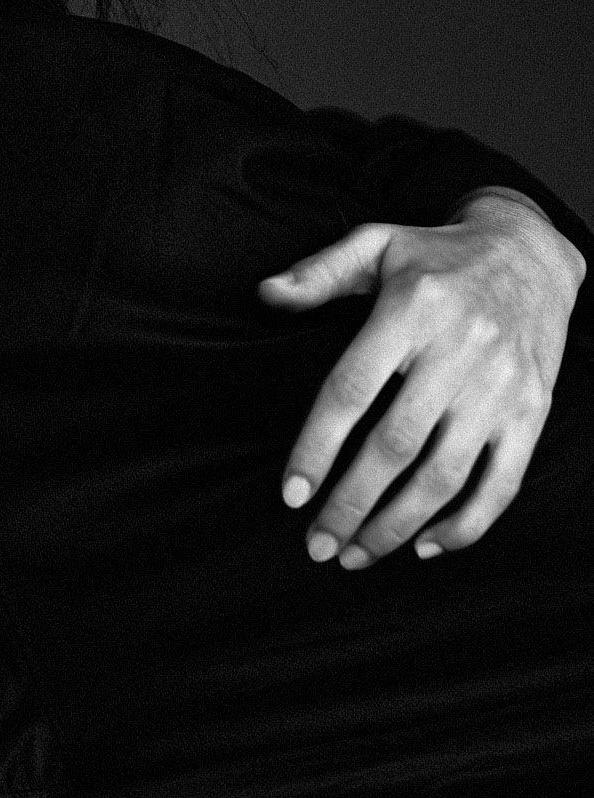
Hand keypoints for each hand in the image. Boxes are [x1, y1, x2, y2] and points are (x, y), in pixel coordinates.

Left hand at [258, 189, 585, 568]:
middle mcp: (459, 351)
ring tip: (357, 554)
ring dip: (398, 525)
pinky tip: (425, 546)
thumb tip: (266, 295)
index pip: (352, 390)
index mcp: (411, 310)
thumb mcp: (376, 243)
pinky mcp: (532, 412)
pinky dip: (466, 525)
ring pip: (445, 475)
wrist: (530, 253)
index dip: (317, 446)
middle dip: (351, 504)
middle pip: (395, 445)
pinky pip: (502, 483)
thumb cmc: (436, 255)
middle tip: (316, 546)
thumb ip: (318, 272)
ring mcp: (500, 388)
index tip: (291, 494)